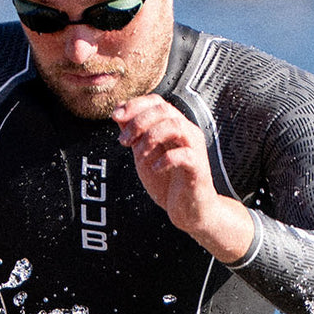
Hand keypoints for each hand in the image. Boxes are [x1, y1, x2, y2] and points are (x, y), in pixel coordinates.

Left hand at [112, 96, 253, 263]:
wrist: (189, 210)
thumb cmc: (169, 183)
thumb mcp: (144, 155)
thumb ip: (134, 135)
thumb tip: (118, 112)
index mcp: (173, 127)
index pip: (156, 102)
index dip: (135, 105)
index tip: (115, 117)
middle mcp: (186, 133)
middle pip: (164, 110)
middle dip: (138, 122)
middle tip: (124, 141)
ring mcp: (194, 149)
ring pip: (176, 126)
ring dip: (151, 137)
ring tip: (139, 154)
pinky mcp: (198, 169)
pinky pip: (185, 155)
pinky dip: (165, 160)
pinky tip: (155, 168)